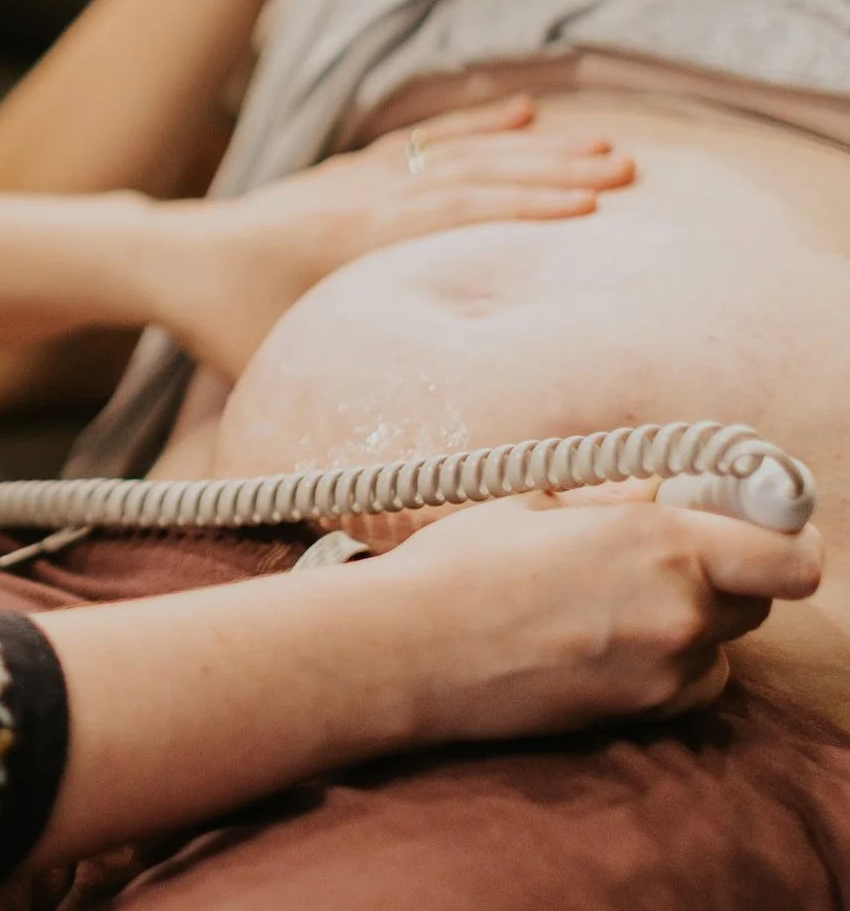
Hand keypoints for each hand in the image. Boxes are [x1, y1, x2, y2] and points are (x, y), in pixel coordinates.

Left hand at [147, 96, 632, 373]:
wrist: (166, 257)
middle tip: (625, 173)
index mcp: (348, 243)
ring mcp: (357, 178)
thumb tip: (391, 456)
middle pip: (468, 176)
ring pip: (455, 152)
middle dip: (550, 174)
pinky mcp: (351, 171)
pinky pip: (425, 142)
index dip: (520, 210)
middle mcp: (360, 198)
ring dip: (529, 148)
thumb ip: (337, 396)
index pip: (450, 216)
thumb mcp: (279, 366)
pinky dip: (475, 126)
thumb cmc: (220, 322)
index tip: (591, 210)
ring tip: (602, 146)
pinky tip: (522, 114)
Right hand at [364, 494, 823, 740]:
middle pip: (763, 595)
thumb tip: (666, 488)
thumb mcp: (538, 503)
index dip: (786, 534)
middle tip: (664, 551)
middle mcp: (679, 612)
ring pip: (723, 640)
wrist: (408, 653)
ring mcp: (664, 673)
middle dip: (728, 569)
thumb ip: (621, 497)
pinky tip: (606, 639)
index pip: (793, 555)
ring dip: (695, 617)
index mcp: (660, 544)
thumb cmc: (459, 567)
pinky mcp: (640, 714)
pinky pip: (689, 681)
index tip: (754, 517)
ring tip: (617, 599)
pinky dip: (669, 661)